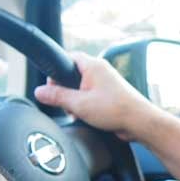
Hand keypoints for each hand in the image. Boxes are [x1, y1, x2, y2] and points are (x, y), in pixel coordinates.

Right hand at [34, 51, 151, 140]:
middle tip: (65, 103)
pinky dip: (86, 105)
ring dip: (76, 101)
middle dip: (65, 91)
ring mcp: (106, 82)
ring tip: (79, 112)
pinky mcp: (110, 95)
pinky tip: (88, 117)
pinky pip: (91, 96)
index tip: (50, 85)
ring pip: (81, 88)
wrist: (139, 122)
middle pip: (73, 75)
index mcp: (93, 65)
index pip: (67, 58)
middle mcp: (101, 71)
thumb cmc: (115, 109)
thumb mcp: (79, 104)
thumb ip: (57, 96)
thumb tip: (40, 91)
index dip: (56, 71)